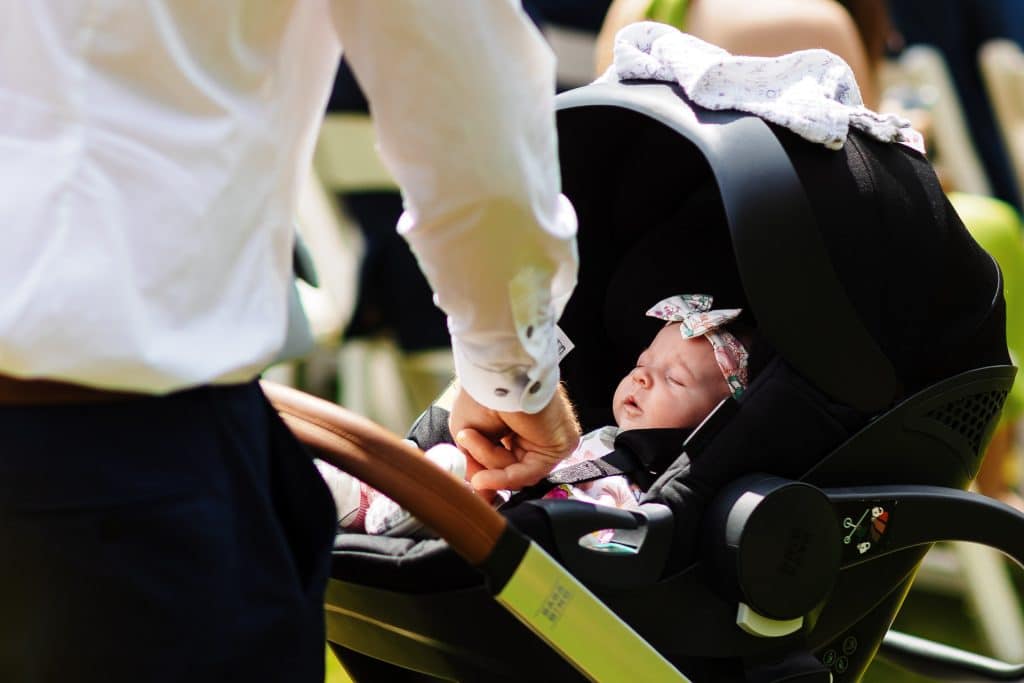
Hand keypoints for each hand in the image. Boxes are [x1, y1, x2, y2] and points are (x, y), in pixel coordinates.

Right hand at [449, 384, 579, 491]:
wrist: (496, 375)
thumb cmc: (480, 393)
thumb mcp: (467, 431)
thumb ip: (473, 460)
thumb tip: (475, 487)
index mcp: (516, 427)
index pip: (505, 461)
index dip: (487, 477)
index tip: (471, 489)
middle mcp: (535, 434)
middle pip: (511, 469)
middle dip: (486, 472)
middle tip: (469, 476)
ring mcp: (548, 440)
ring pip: (517, 471)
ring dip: (487, 460)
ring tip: (469, 437)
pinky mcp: (559, 445)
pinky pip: (529, 472)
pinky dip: (503, 477)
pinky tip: (482, 477)